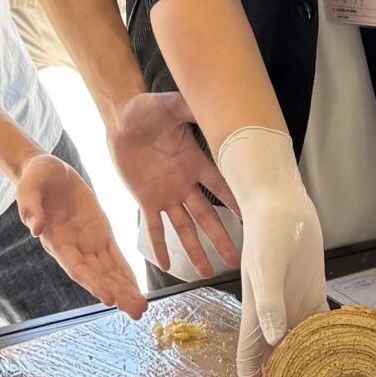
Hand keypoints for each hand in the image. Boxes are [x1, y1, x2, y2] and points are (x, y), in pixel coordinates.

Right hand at [16, 153, 148, 319]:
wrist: (48, 171)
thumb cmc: (35, 179)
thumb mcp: (28, 187)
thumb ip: (30, 206)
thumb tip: (34, 227)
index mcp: (56, 241)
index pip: (76, 267)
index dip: (92, 283)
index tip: (108, 298)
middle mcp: (73, 249)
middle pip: (97, 276)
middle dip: (116, 294)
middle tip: (136, 311)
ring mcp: (88, 243)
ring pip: (109, 272)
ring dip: (124, 290)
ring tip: (140, 307)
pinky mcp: (100, 234)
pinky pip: (115, 257)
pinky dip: (126, 273)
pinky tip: (136, 288)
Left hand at [110, 92, 240, 277]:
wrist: (121, 117)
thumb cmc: (148, 109)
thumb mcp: (173, 105)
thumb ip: (193, 108)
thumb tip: (214, 104)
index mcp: (195, 163)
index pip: (221, 186)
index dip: (236, 203)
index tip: (254, 219)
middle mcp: (185, 183)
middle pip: (206, 216)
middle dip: (221, 238)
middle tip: (236, 259)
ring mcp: (166, 194)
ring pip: (184, 227)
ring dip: (195, 249)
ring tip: (206, 271)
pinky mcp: (145, 199)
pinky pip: (153, 226)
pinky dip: (158, 245)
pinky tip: (165, 264)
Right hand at [213, 128, 326, 376]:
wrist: (282, 199)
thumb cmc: (267, 227)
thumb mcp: (266, 263)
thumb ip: (269, 300)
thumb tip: (274, 336)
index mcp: (256, 317)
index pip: (249, 369)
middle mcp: (274, 321)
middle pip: (274, 371)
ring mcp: (293, 311)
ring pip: (299, 358)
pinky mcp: (313, 298)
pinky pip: (321, 334)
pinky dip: (329, 354)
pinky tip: (345, 370)